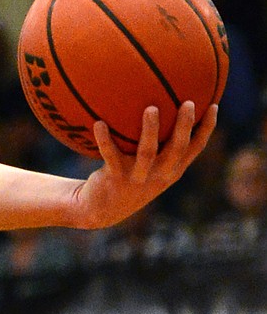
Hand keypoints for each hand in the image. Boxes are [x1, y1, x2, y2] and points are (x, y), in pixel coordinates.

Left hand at [72, 101, 216, 229]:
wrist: (100, 210)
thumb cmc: (127, 179)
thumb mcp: (148, 167)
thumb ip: (159, 145)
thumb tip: (161, 104)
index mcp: (171, 170)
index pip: (195, 149)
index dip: (206, 129)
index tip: (214, 106)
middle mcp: (158, 175)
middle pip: (177, 149)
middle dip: (185, 126)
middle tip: (188, 103)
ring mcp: (137, 178)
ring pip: (147, 153)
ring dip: (150, 130)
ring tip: (151, 108)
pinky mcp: (115, 179)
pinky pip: (110, 155)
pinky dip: (104, 139)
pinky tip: (99, 123)